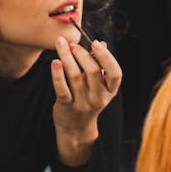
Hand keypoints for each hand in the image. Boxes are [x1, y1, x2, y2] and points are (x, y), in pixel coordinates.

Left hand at [51, 36, 121, 164]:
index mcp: (109, 91)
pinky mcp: (66, 107)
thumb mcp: (98, 86)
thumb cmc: (88, 100)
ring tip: (61, 44)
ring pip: (75, 77)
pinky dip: (58, 75)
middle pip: (93, 72)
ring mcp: (82, 104)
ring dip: (67, 58)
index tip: (96, 43)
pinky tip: (54, 62)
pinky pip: (62, 89)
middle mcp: (98, 98)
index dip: (107, 57)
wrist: (75, 128)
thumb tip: (102, 43)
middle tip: (72, 44)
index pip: (115, 74)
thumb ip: (99, 65)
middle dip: (82, 54)